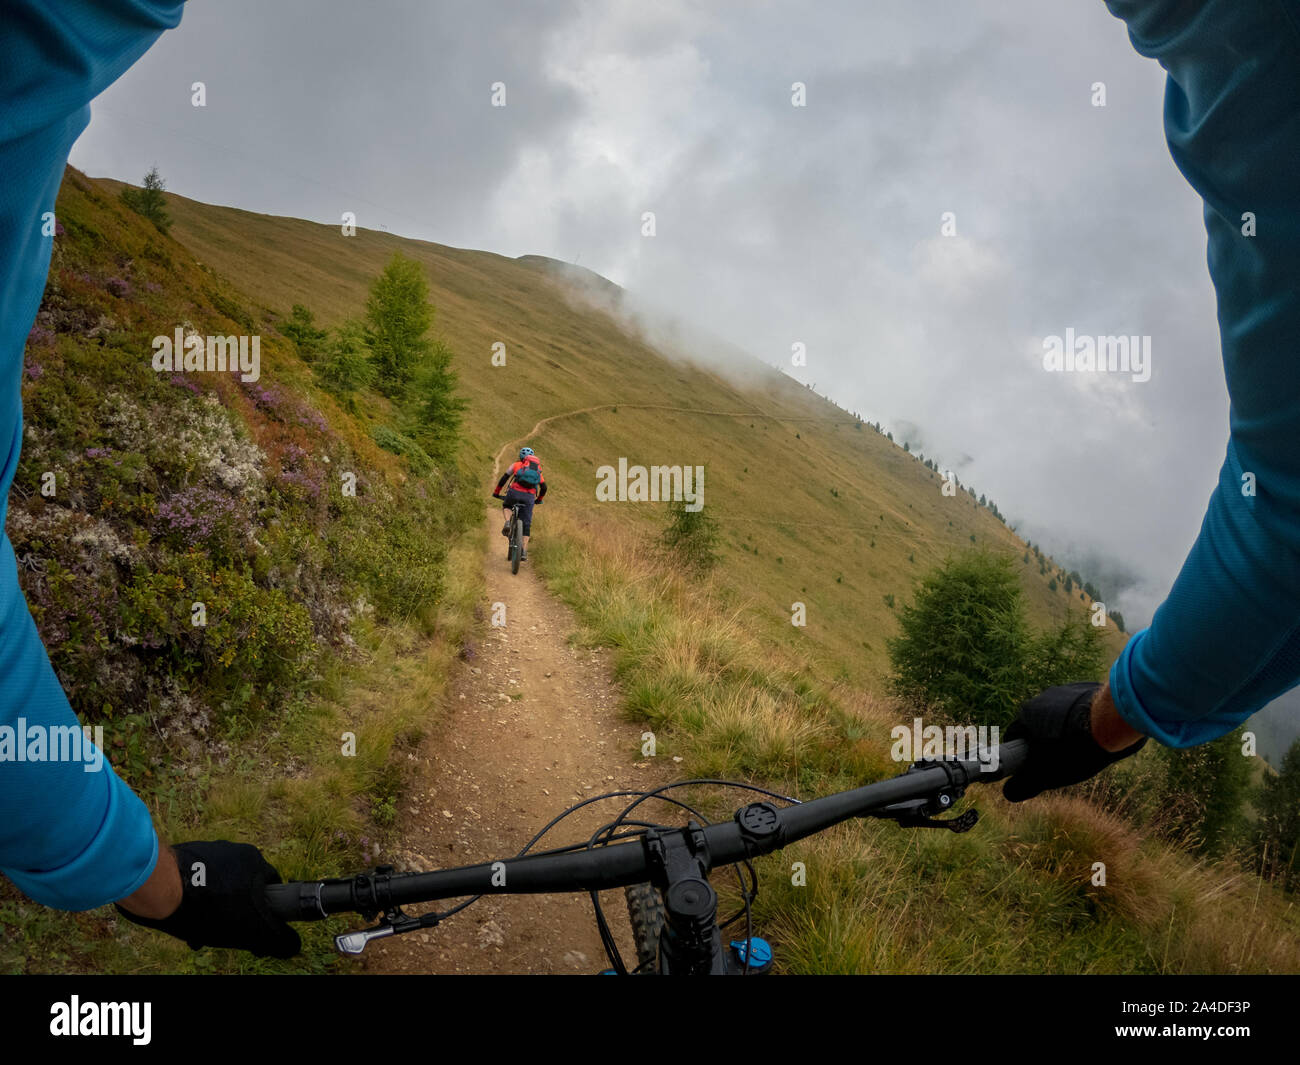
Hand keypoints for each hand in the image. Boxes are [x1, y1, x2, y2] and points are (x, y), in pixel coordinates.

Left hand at [116, 841, 300, 957]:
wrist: (161, 889)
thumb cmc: (210, 908)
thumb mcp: (251, 931)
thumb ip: (276, 938)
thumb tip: (293, 946)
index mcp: (255, 861)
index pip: (270, 886)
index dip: (264, 909)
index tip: (251, 927)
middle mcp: (235, 851)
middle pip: (243, 886)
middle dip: (235, 910)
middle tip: (223, 932)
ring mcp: (208, 850)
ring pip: (219, 884)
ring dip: (214, 904)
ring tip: (199, 928)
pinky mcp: (185, 855)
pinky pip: (197, 878)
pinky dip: (195, 895)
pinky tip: (185, 913)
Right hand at [1002, 682, 1146, 802]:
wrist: (1113, 724)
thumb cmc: (1076, 751)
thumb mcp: (1047, 775)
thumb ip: (1026, 784)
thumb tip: (1009, 793)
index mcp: (1026, 715)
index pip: (1015, 735)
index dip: (1022, 752)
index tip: (1033, 764)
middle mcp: (1041, 698)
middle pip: (1037, 723)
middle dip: (1044, 738)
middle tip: (1061, 757)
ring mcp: (1064, 690)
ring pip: (1058, 713)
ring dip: (1064, 727)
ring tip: (1081, 746)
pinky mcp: (1085, 688)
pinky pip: (1078, 705)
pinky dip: (1082, 717)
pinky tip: (1094, 732)